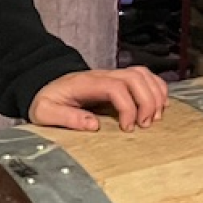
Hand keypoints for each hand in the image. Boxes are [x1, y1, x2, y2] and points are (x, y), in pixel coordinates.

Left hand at [27, 68, 167, 131]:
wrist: (45, 88)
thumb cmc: (47, 101)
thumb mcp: (45, 112)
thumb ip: (65, 118)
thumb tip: (92, 124)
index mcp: (86, 83)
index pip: (116, 87)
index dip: (128, 107)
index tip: (127, 128)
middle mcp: (102, 76)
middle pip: (135, 77)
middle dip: (147, 102)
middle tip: (145, 125)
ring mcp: (112, 76)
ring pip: (143, 74)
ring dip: (155, 95)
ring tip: (154, 118)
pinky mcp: (119, 81)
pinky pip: (144, 77)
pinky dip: (156, 89)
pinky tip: (157, 106)